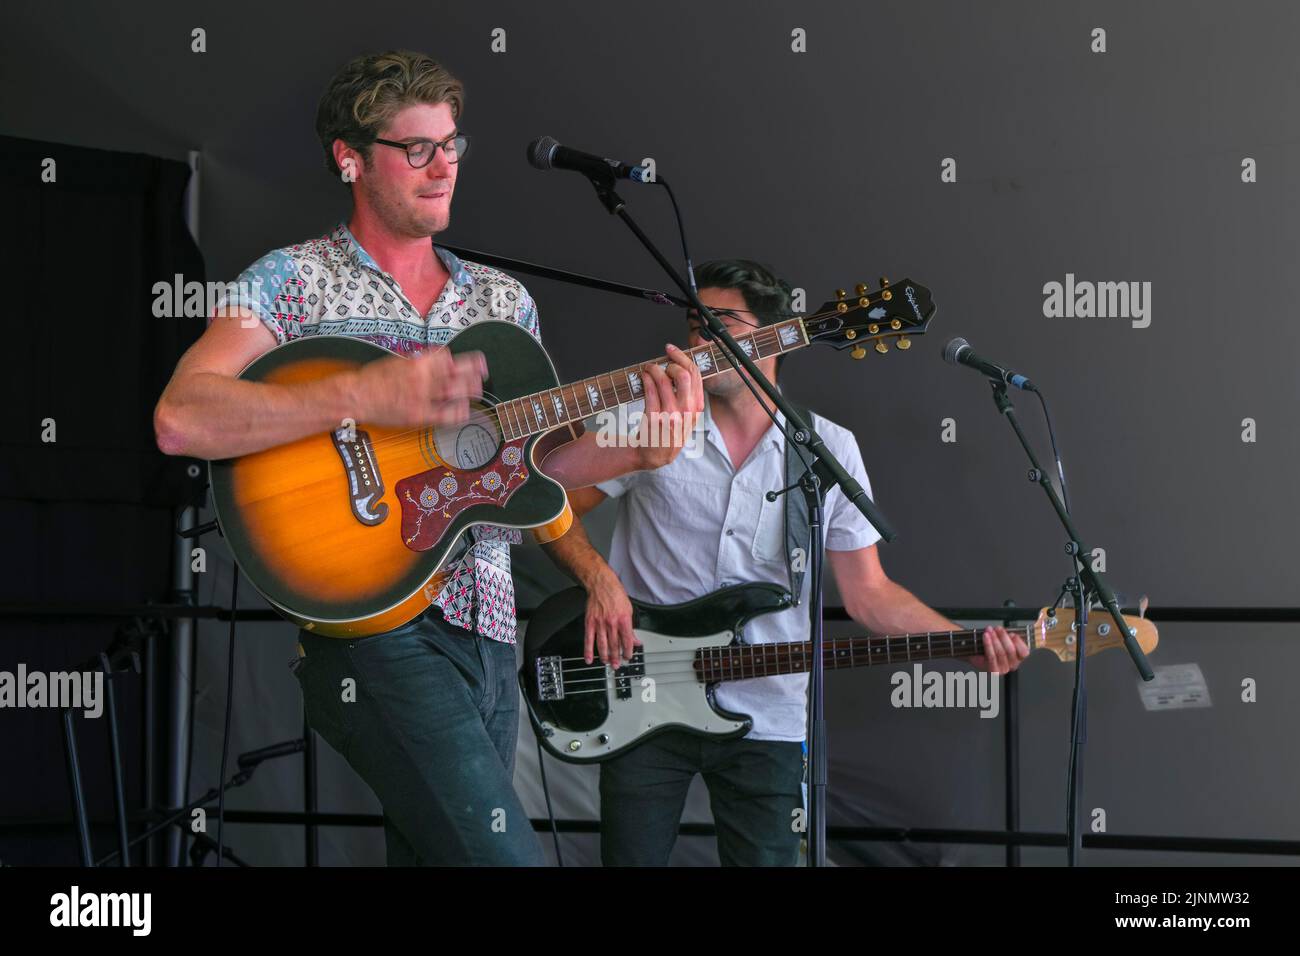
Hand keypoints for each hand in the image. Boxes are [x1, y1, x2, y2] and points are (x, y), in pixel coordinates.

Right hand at [350, 347, 486, 428]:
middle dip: (473, 374)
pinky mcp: (419, 414)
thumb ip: (422, 361)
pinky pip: (445, 414)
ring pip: (455, 392)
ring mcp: (422, 397)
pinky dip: (458, 412)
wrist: (357, 396)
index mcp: (418, 362)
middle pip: (457, 374)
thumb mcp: (400, 361)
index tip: (475, 362)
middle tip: (482, 374)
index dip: (464, 361)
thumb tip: (440, 360)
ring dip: (470, 391)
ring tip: (477, 390)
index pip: (449, 358)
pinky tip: (464, 410)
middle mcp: (423, 378)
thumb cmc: (374, 379)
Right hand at [583, 568, 637, 669]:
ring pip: (602, 644)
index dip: (628, 651)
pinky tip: (589, 658)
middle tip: (616, 665)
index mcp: (623, 620)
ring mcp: (600, 623)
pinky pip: (589, 639)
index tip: (627, 657)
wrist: (601, 584)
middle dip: (616, 657)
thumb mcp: (629, 610)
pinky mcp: (590, 622)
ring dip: (605, 656)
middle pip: (614, 644)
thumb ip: (631, 627)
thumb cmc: (616, 595)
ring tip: (607, 663)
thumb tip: (636, 640)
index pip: (627, 640)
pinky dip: (588, 650)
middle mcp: (612, 623)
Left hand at [634, 343, 703, 468]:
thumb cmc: (668, 434)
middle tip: (662, 363)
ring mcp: (671, 415)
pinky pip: (650, 390)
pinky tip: (643, 376)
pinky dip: (646, 378)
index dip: (683, 358)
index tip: (672, 351)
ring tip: (648, 368)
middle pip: (684, 374)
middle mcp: (686, 411)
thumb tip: (681, 368)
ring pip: (665, 380)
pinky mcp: (655, 418)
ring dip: (654, 369)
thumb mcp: (686, 418)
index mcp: (696, 408)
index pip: (695, 375)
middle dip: (671, 362)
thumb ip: (689, 397)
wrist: (654, 455)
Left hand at [971, 625, 1030, 673]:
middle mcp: (1012, 665)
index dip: (1018, 642)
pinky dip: (988, 644)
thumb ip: (1007, 635)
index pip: (1024, 652)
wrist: (975, 654)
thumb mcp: (1001, 638)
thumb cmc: (990, 645)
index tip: (1012, 633)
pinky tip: (986, 636)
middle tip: (998, 628)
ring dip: (995, 639)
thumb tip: (1007, 631)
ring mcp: (1003, 669)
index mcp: (1018, 658)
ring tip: (990, 631)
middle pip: (1011, 650)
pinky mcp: (993, 671)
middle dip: (1004, 637)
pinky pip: (992, 656)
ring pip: (1001, 653)